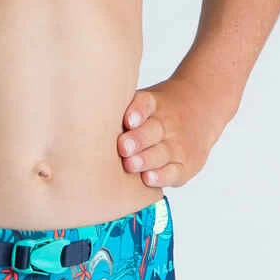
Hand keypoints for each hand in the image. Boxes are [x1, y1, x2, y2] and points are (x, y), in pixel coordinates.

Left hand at [117, 75, 233, 187]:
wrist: (203, 107)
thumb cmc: (156, 112)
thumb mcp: (145, 101)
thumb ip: (118, 110)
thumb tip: (76, 117)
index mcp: (154, 104)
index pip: (146, 104)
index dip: (138, 111)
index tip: (128, 119)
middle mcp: (167, 123)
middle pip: (153, 131)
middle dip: (138, 140)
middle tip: (123, 148)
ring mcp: (178, 144)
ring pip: (162, 153)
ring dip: (146, 159)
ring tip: (132, 164)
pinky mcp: (185, 164)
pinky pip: (173, 171)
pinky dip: (162, 176)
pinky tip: (149, 178)